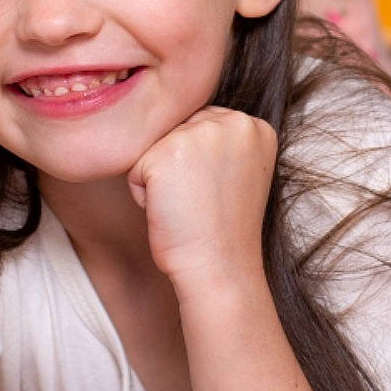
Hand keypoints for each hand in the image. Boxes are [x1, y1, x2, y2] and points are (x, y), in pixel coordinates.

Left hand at [127, 106, 276, 289]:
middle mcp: (233, 122)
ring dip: (160, 179)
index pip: (200, 124)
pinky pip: (135, 169)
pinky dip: (143, 194)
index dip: (198, 165)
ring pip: (154, 147)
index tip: (216, 194)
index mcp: (256, 126)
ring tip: (187, 206)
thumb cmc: (222, 230)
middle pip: (176, 130)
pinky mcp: (166, 153)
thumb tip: (177, 125)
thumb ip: (218, 141)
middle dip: (178, 167)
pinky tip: (171, 212)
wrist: (219, 269)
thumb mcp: (236, 172)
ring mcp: (200, 134)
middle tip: (201, 203)